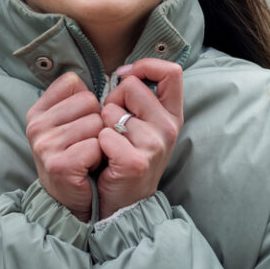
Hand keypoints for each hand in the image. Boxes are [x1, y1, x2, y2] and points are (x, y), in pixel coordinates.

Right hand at [25, 72, 104, 221]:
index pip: (74, 83)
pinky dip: (100, 157)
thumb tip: (105, 75)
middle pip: (89, 101)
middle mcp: (36, 126)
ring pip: (96, 123)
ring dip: (101, 141)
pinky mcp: (59, 164)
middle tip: (86, 144)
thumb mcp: (69, 124)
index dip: (87, 103)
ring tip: (89, 156)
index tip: (80, 125)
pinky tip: (90, 167)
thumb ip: (76, 98)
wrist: (70, 201)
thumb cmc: (77, 158)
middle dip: (97, 122)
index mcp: (37, 111)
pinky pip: (96, 145)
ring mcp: (45, 145)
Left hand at [97, 58, 183, 219]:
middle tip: (113, 126)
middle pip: (131, 86)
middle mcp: (168, 128)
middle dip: (113, 100)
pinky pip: (104, 135)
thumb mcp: (143, 125)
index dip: (146, 66)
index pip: (171, 72)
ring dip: (102, 125)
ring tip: (110, 145)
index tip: (125, 76)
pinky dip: (97, 145)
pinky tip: (105, 158)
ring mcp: (154, 145)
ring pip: (112, 111)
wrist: (124, 202)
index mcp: (171, 115)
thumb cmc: (126, 156)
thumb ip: (140, 98)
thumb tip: (123, 72)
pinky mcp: (135, 162)